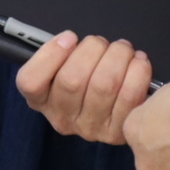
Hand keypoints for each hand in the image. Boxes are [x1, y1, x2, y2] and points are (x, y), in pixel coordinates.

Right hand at [14, 30, 156, 145]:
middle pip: (72, 79)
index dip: (51, 54)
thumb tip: (69, 40)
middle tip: (101, 42)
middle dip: (92, 49)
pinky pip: (128, 96)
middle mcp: (62, 118)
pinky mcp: (118, 131)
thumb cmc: (88, 77)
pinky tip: (138, 62)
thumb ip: (61, 52)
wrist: (117, 108)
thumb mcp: (63, 64)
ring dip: (117, 56)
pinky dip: (137, 72)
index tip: (69, 37)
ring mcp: (89, 128)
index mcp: (40, 99)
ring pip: (103, 84)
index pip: (31, 81)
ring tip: (122, 49)